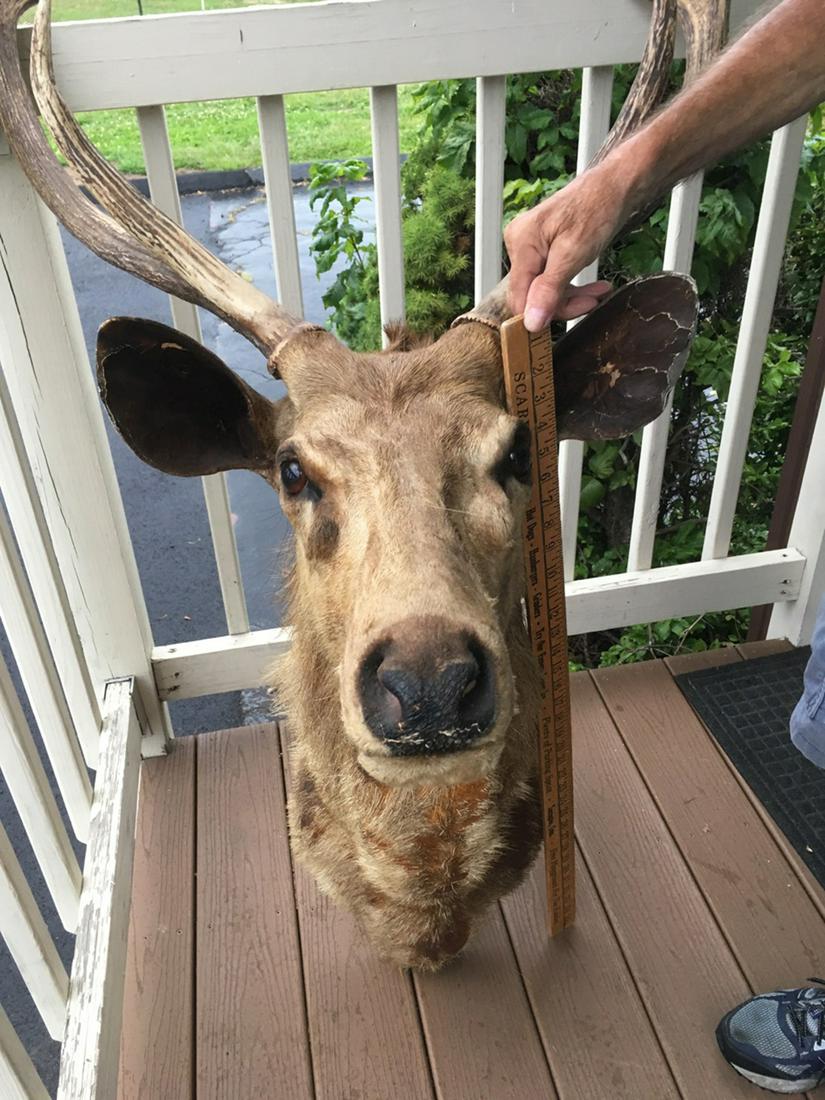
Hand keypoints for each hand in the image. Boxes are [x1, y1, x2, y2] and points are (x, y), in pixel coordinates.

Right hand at [504, 165, 633, 329]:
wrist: (614, 185)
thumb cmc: (597, 210)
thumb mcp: (574, 254)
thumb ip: (549, 289)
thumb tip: (530, 323)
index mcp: (520, 243)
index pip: (519, 297)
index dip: (542, 313)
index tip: (574, 314)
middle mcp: (517, 244)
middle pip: (530, 294)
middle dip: (562, 303)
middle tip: (592, 302)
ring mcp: (528, 246)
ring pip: (542, 288)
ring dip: (570, 296)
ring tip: (598, 294)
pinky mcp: (541, 248)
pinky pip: (549, 277)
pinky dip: (570, 285)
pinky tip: (592, 288)